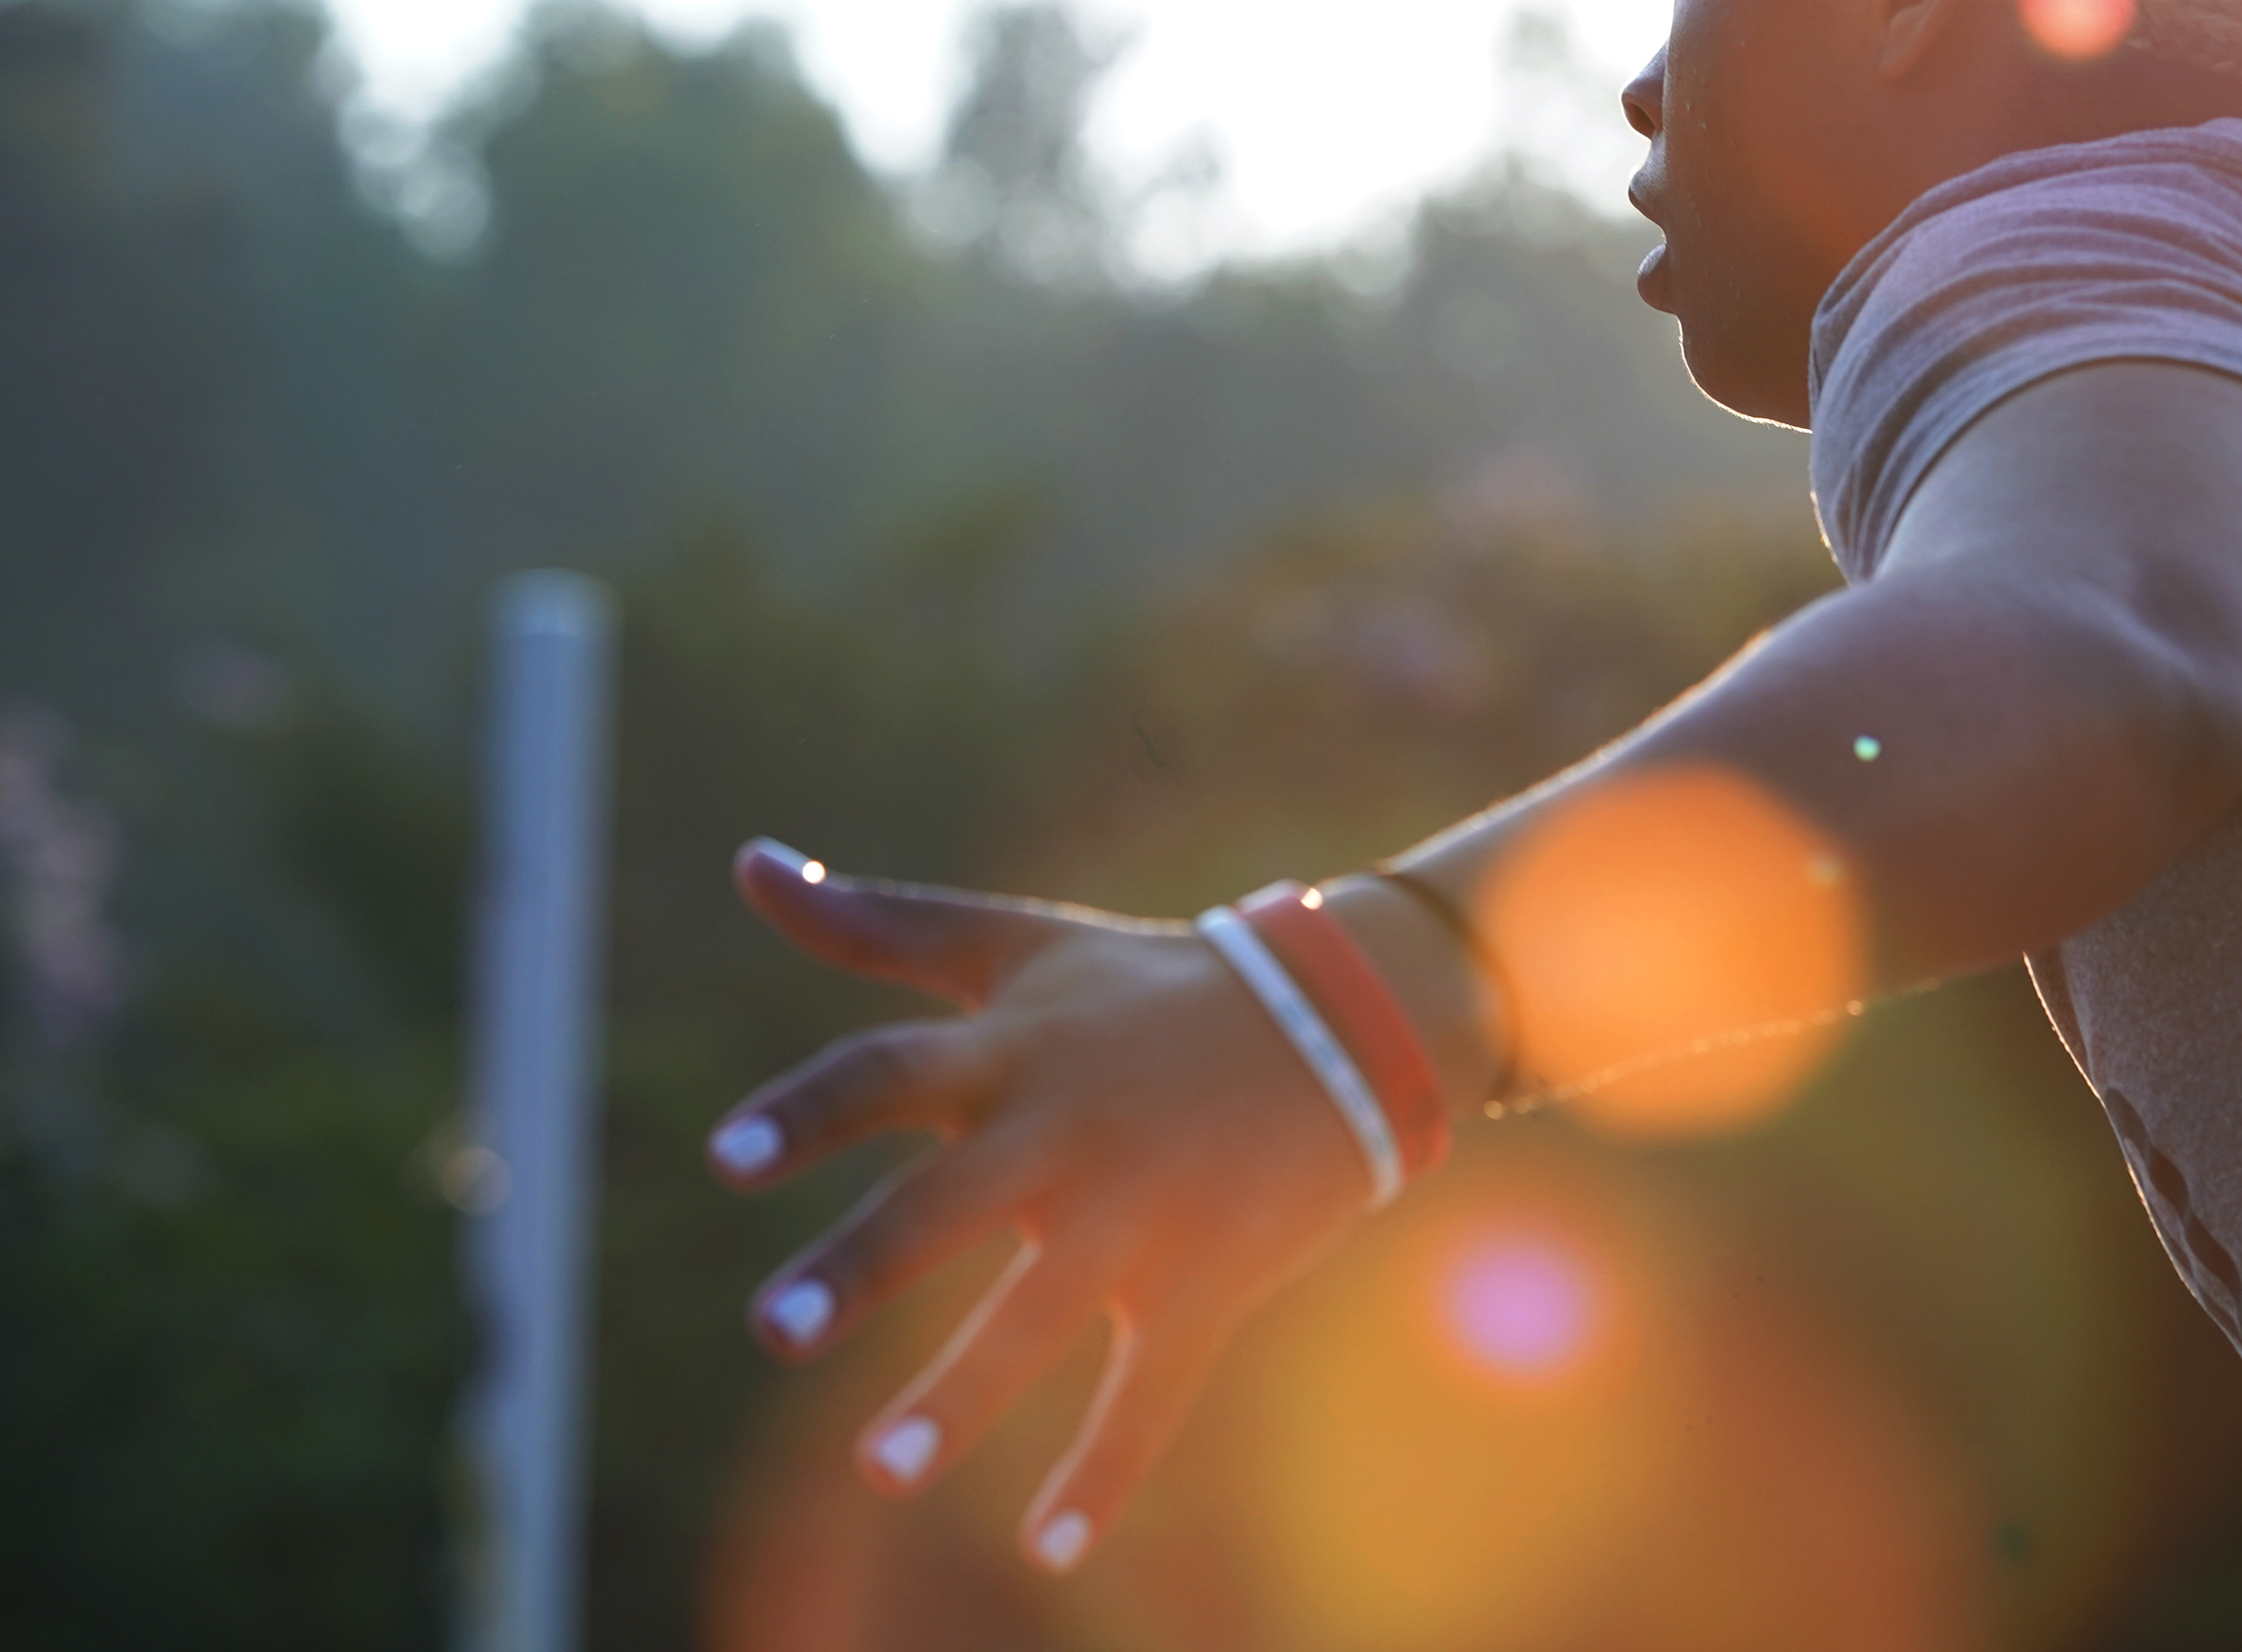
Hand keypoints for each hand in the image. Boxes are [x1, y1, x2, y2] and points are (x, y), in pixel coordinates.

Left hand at [707, 838, 1378, 1572]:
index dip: (809, 1113)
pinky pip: (1150, 1393)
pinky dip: (1103, 1472)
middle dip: (863, 1267)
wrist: (1346, 1021)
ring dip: (960, 1394)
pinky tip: (1047, 1547)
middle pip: (947, 1201)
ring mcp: (1142, 1216)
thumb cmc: (1149, 987)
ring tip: (880, 1468)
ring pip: (1040, 1316)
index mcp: (1013, 1052)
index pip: (890, 1072)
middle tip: (773, 1330)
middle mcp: (1068, 1134)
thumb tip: (746, 862)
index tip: (727, 1158)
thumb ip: (879, 924)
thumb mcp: (1017, 946)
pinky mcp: (1206, 1285)